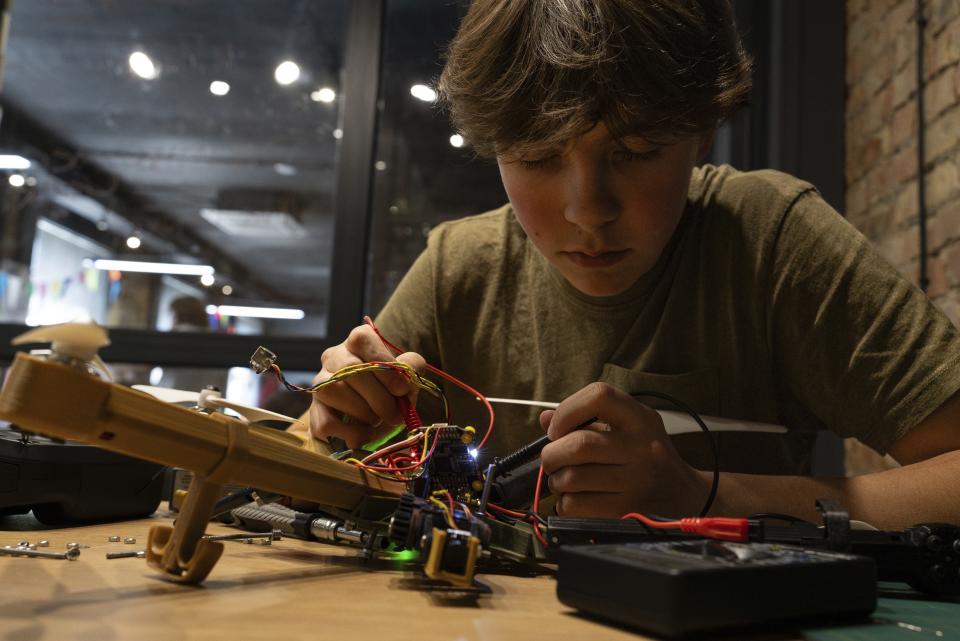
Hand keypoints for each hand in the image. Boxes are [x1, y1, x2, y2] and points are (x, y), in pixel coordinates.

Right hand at [308, 324, 425, 447]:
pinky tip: (365, 434)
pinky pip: (326, 422)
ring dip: (362, 412)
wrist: (373, 419)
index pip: (362, 339)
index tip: (402, 389)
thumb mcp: (406, 376)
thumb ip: (411, 366)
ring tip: (377, 421)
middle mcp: (334, 357)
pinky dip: (351, 433)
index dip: (384, 364)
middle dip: (379, 397)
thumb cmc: (390, 391)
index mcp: (357, 342)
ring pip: (332, 390)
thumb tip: (407, 371)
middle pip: (350, 368)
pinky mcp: (314, 411)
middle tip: (395, 415)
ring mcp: (320, 383)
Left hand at [539, 382, 706, 517]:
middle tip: (553, 460)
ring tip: (564, 480)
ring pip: (572, 479)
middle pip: (579, 445)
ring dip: (556, 481)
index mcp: (640, 419)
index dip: (568, 410)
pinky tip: (575, 499)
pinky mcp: (627, 511)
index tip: (559, 429)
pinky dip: (564, 504)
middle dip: (552, 454)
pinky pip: (576, 506)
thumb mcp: (628, 427)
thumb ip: (587, 419)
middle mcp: (642, 448)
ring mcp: (637, 482)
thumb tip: (546, 420)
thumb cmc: (648, 456)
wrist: (685, 495)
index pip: (599, 396)